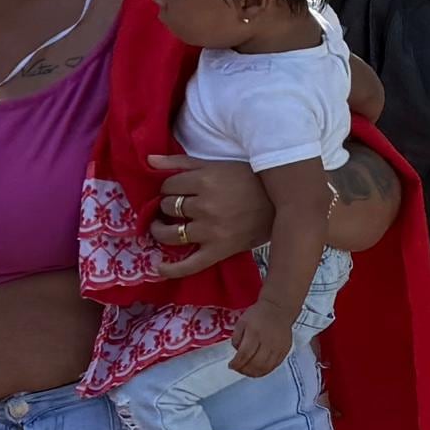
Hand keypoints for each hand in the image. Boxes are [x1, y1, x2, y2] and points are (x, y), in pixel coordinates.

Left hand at [148, 154, 272, 267]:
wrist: (281, 203)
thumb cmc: (248, 180)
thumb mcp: (216, 165)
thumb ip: (181, 162)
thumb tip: (148, 160)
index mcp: (204, 181)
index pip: (168, 186)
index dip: (168, 188)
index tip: (176, 190)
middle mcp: (205, 206)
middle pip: (168, 207)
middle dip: (167, 206)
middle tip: (175, 207)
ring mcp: (211, 230)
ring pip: (171, 233)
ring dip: (161, 231)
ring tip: (164, 228)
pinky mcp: (219, 250)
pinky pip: (190, 264)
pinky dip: (172, 269)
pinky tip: (160, 267)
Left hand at [227, 304, 296, 380]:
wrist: (278, 309)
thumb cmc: (259, 315)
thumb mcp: (242, 322)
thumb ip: (236, 338)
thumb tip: (237, 353)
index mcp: (254, 333)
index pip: (244, 354)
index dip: (236, 364)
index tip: (231, 365)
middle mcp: (268, 341)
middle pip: (256, 364)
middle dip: (244, 370)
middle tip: (238, 369)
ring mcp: (278, 347)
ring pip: (266, 367)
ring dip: (254, 373)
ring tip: (247, 371)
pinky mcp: (285, 350)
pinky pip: (274, 366)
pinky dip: (265, 371)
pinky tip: (258, 369)